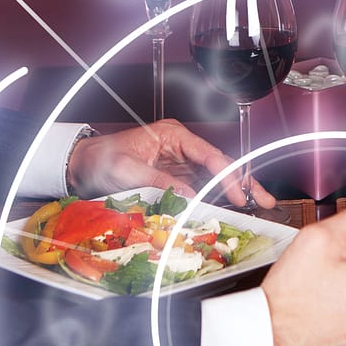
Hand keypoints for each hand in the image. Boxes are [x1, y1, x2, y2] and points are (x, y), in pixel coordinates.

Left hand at [66, 119, 274, 207]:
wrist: (81, 166)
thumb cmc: (101, 159)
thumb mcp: (127, 169)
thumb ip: (159, 181)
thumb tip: (189, 196)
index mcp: (173, 135)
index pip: (211, 155)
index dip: (229, 175)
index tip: (239, 194)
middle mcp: (181, 148)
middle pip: (220, 165)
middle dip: (243, 182)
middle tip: (264, 200)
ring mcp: (179, 165)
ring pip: (215, 178)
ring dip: (234, 193)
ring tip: (255, 207)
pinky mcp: (174, 180)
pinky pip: (200, 190)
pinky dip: (216, 200)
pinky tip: (228, 210)